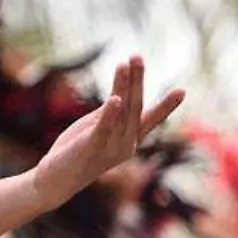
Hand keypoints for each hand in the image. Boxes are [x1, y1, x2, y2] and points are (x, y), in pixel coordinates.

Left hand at [29, 57, 184, 210]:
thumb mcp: (95, 128)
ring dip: (123, 86)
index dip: (166, 105)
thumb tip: (120, 92)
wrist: (55, 181)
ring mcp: (110, 148)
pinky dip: (110, 113)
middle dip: (137, 80)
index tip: (182, 90)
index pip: (151, 119)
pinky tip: (114, 97)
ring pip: (121, 112)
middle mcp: (125, 144)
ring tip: (124, 64)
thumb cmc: (76, 152)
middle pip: (135, 107)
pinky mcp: (91, 149)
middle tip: (137, 56)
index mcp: (129, 140)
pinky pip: (104, 128)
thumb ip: (109, 113)